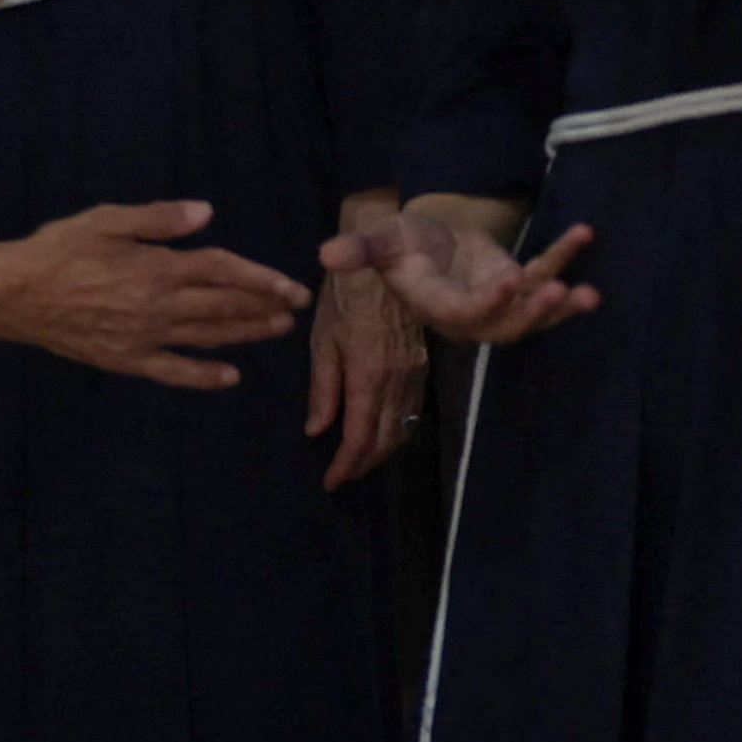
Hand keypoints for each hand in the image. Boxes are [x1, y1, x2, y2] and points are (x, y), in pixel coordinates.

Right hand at [0, 199, 308, 388]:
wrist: (15, 294)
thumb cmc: (59, 249)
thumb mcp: (107, 219)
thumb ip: (159, 218)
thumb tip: (206, 214)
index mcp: (157, 267)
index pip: (223, 271)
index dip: (261, 278)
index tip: (292, 285)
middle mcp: (159, 305)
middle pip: (224, 306)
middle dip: (264, 307)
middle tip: (295, 309)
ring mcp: (145, 337)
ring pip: (207, 337)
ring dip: (245, 334)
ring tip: (276, 331)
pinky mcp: (127, 360)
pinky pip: (173, 372)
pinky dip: (204, 375)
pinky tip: (229, 377)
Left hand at [306, 216, 430, 488]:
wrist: (388, 261)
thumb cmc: (345, 296)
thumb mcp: (323, 340)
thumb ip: (323, 388)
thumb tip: (317, 430)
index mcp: (369, 376)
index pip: (360, 436)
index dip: (346, 465)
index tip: (330, 481)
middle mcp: (398, 381)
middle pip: (384, 439)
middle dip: (363, 464)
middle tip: (341, 476)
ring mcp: (415, 373)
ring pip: (402, 428)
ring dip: (381, 451)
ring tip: (358, 461)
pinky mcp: (423, 365)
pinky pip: (413, 410)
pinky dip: (397, 430)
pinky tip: (383, 433)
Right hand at [324, 203, 602, 345]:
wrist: (429, 239)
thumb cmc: (402, 242)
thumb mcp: (381, 239)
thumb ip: (360, 249)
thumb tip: (327, 253)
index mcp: (437, 305)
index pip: (464, 313)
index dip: (489, 302)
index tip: (514, 280)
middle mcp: (470, 313)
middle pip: (504, 325)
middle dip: (533, 313)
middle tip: (558, 293)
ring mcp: (499, 301)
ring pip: (531, 315)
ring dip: (560, 307)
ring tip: (587, 294)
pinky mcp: (519, 283)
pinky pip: (546, 274)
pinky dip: (564, 257)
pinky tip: (583, 233)